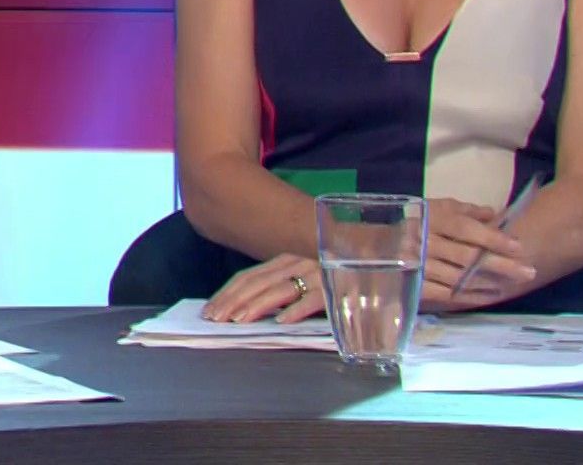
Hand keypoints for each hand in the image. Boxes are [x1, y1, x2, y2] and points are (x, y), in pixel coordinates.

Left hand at [200, 253, 324, 323]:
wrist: (372, 263)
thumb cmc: (331, 275)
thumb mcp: (301, 278)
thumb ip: (277, 288)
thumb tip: (245, 307)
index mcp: (284, 261)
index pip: (248, 277)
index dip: (227, 293)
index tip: (210, 310)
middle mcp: (296, 263)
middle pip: (257, 282)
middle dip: (233, 302)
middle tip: (216, 320)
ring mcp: (316, 274)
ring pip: (279, 289)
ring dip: (257, 306)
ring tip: (239, 321)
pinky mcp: (335, 288)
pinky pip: (313, 299)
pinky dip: (297, 309)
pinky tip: (282, 322)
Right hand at [420, 198, 535, 310]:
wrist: (373, 244)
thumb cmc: (410, 221)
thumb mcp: (434, 207)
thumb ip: (464, 211)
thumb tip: (493, 214)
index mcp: (433, 219)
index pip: (468, 229)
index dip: (494, 239)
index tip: (519, 247)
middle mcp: (427, 242)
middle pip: (469, 256)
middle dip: (501, 265)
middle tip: (528, 272)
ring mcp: (420, 266)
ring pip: (460, 278)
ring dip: (489, 283)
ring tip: (512, 286)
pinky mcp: (415, 284)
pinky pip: (446, 293)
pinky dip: (468, 296)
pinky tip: (487, 297)